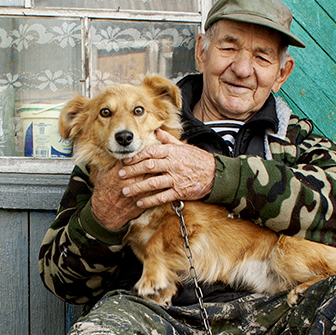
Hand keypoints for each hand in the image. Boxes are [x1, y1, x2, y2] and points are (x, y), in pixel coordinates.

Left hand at [89, 131, 217, 232]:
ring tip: (125, 191)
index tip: (125, 160)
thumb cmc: (198, 160)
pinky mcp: (180, 191)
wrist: (215, 174)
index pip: (150, 152)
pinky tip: (140, 203)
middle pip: (148, 166)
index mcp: (172, 152)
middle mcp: (173, 164)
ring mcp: (176, 178)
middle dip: (132, 171)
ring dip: (137, 187)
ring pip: (153, 183)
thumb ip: (168, 140)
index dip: (136, 156)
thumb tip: (157, 131)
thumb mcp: (184, 146)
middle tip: (120, 175)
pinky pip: (162, 196)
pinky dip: (150, 200)